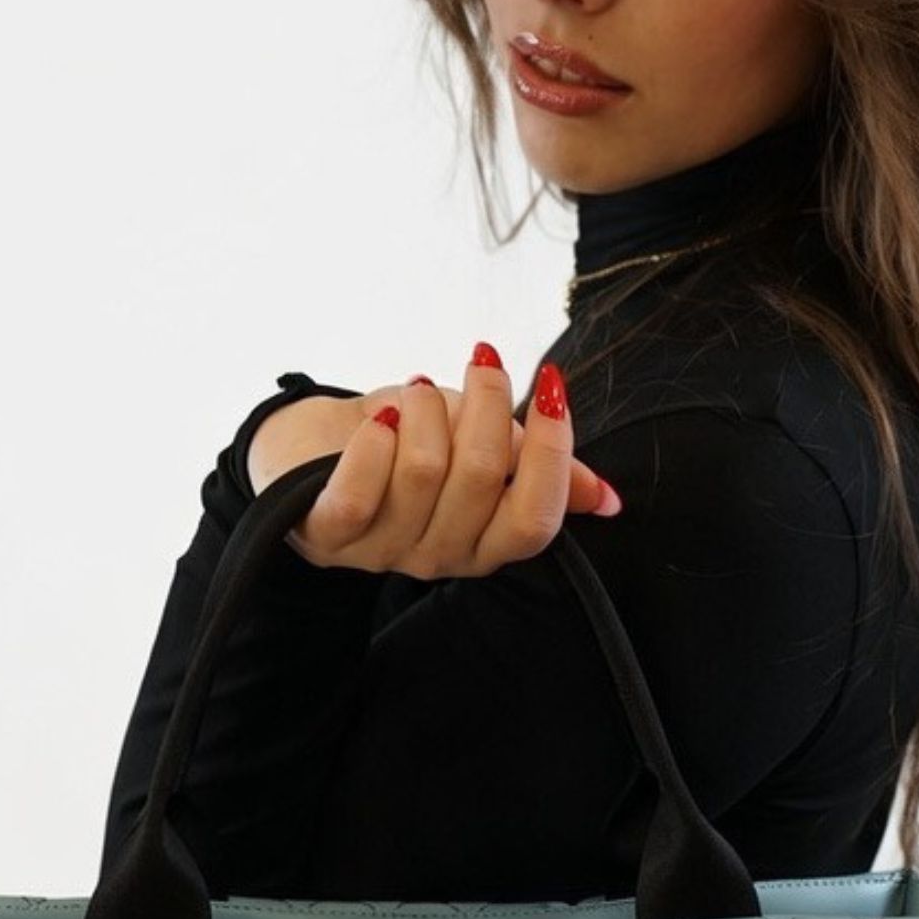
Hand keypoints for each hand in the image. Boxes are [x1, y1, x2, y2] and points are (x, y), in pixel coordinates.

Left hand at [265, 353, 621, 578]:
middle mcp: (439, 556)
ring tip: (415, 392)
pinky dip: (375, 442)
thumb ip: (541, 470)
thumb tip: (607, 499)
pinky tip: (379, 418)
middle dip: (486, 401)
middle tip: (479, 362)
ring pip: (425, 470)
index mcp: (486, 544)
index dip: (553, 450)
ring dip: (426, 409)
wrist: (312, 445)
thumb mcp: (483, 447)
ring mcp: (381, 551)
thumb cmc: (405, 444)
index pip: (537, 519)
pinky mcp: (325, 533)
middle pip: (483, 478)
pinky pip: (361, 491)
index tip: (551, 382)